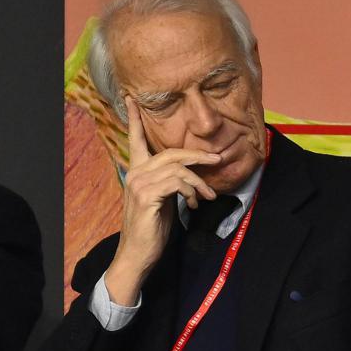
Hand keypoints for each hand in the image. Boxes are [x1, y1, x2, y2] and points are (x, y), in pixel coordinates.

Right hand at [105, 97, 220, 304]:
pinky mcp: (147, 196)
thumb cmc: (152, 227)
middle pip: (170, 152)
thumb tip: (191, 175)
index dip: (134, 119)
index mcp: (137, 171)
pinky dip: (192, 191)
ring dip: (200, 181)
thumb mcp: (163, 199)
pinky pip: (178, 183)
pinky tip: (194, 204)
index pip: (135, 139)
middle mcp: (135, 173)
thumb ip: (171, 182)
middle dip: (198, 154)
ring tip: (208, 195)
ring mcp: (139, 184)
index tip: (131, 98)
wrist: (139, 253)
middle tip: (218, 158)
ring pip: (178, 168)